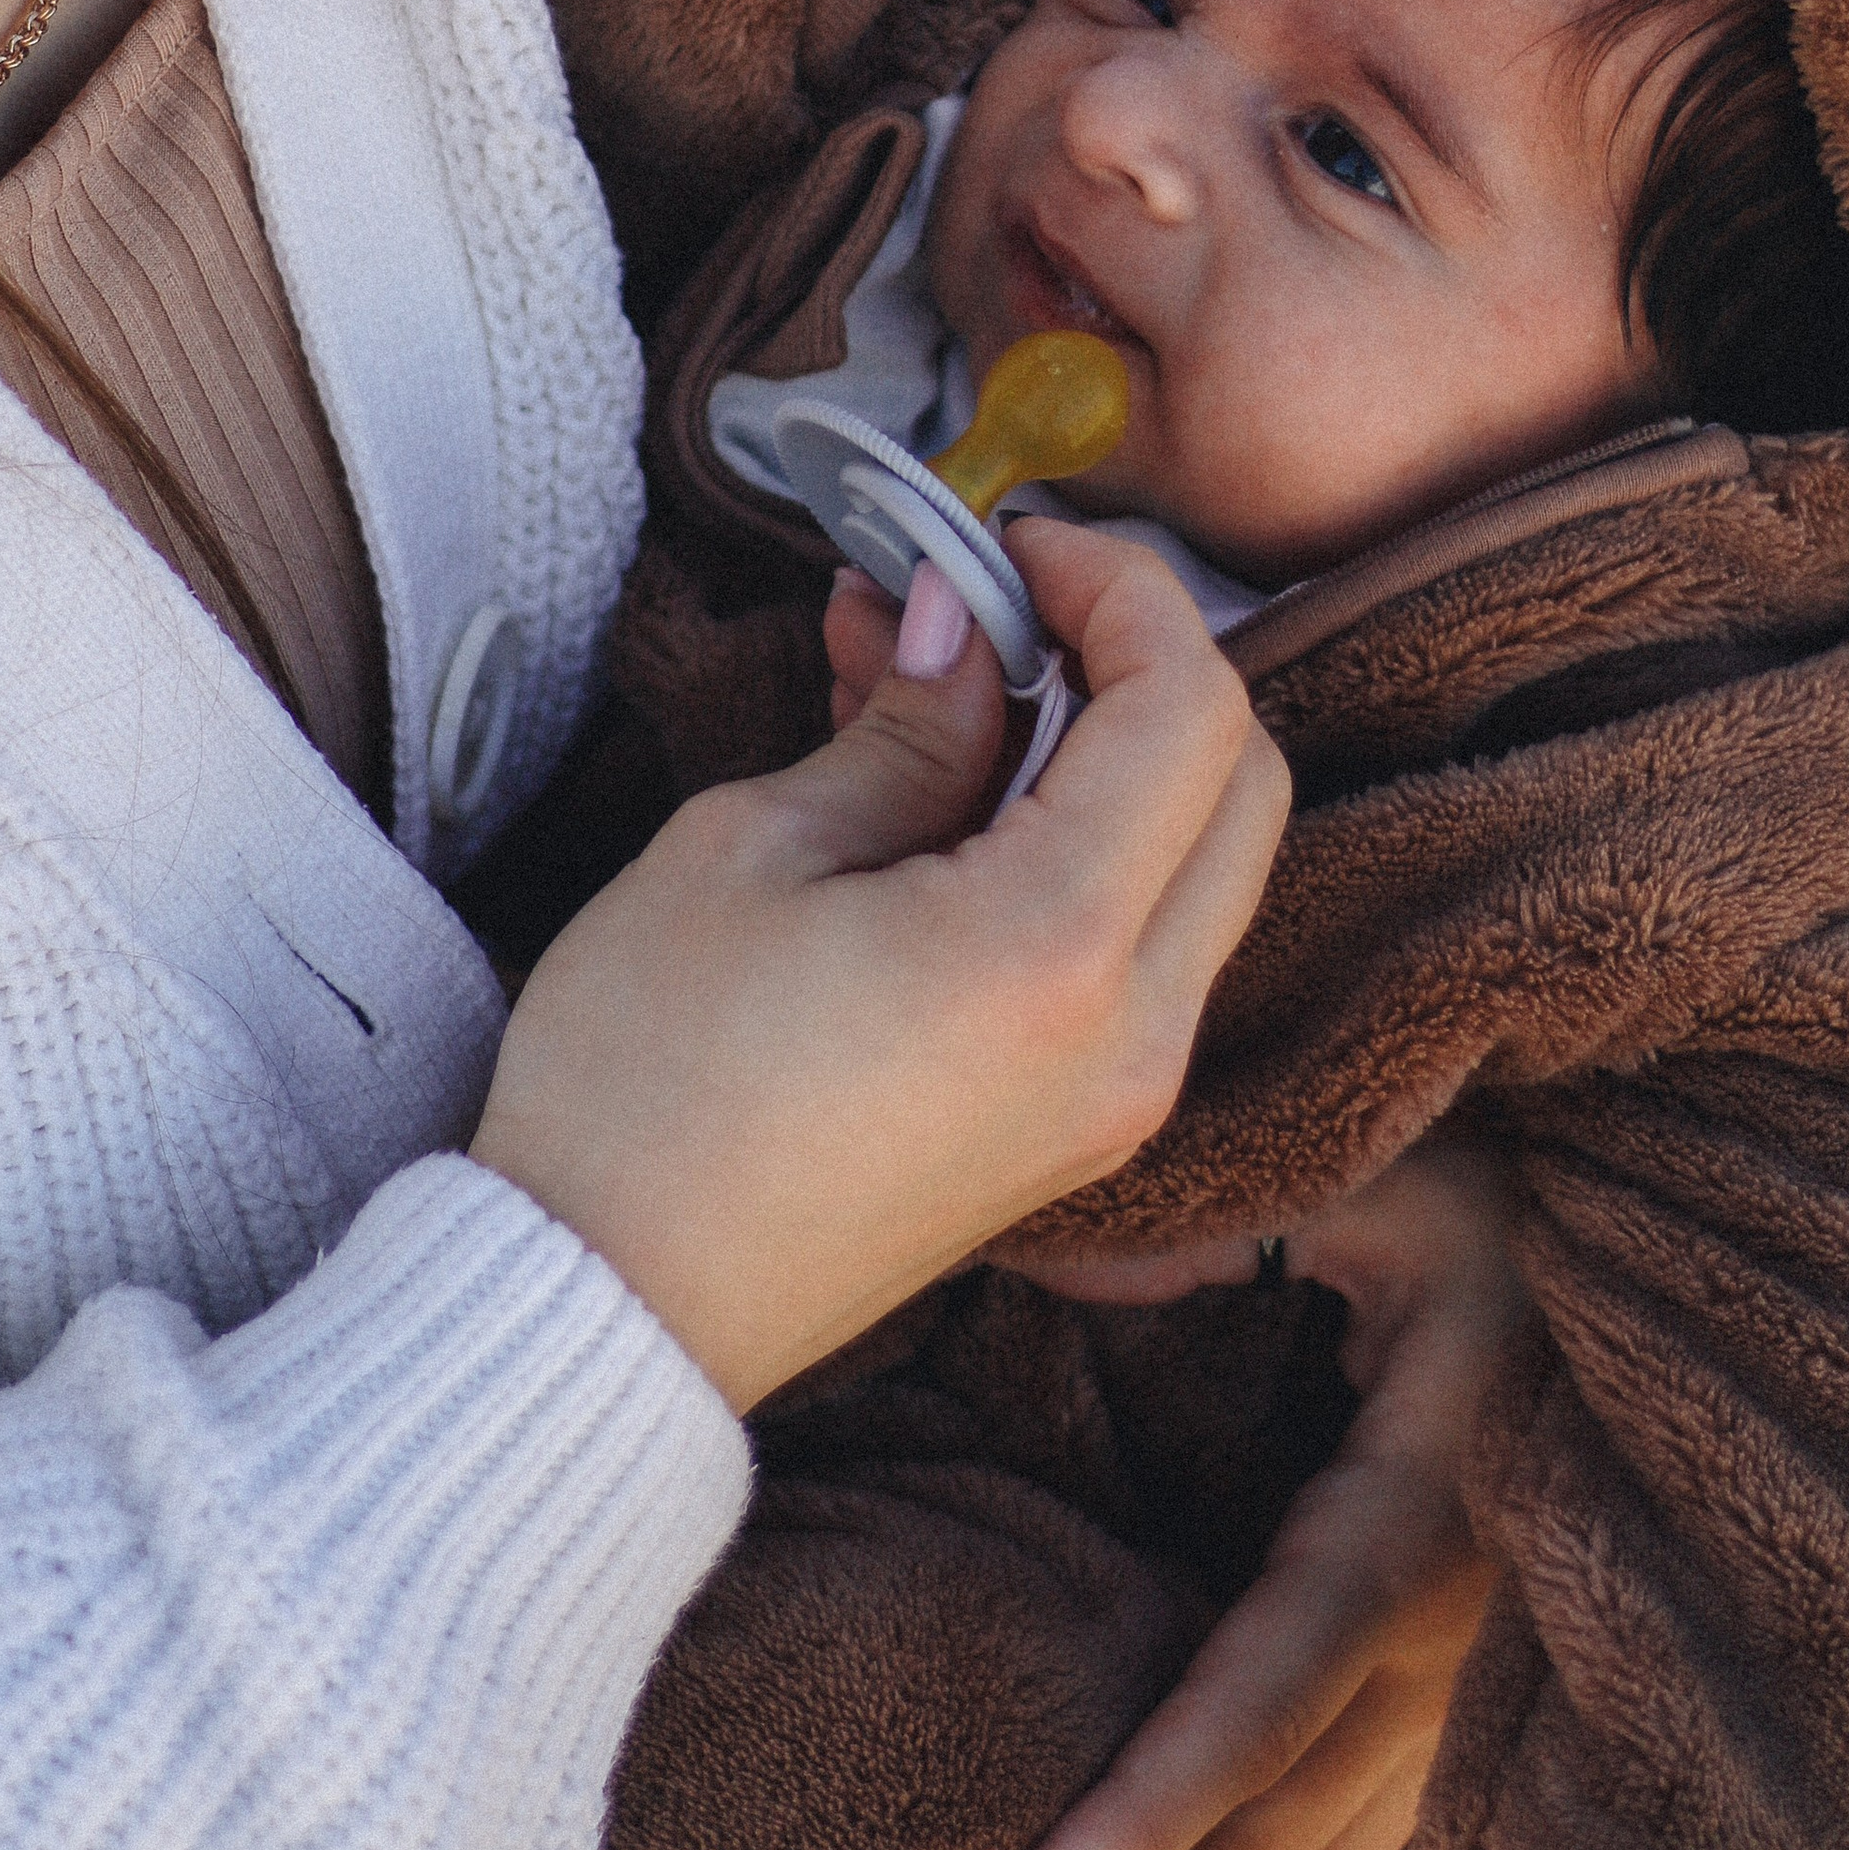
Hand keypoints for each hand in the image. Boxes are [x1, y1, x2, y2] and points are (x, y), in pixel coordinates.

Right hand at [471, 518, 1288, 1413]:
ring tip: (932, 676)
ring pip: (1204, 861)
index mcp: (1057, 952)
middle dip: (1139, 658)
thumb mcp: (752, 850)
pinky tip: (945, 781)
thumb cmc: (645, 1083)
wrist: (608, 1306)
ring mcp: (1119, 1095)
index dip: (1120, 589)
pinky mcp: (1078, 1126)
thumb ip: (901, 725)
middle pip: (1241, 781)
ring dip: (1106, 745)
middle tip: (997, 598)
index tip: (1012, 542)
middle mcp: (1134, 1036)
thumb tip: (964, 622)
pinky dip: (1083, 837)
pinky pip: (1142, 942)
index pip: (1191, 709)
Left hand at [1006, 1139, 1524, 1849]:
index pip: (1262, 1702)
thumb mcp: (1378, 1189)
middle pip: (1283, 1820)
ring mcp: (1470, 1689)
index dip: (1157, 1805)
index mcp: (1410, 1528)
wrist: (1663, 1275)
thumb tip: (1053, 1265)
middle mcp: (1446, 1646)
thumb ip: (1214, 1229)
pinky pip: (1366, 1825)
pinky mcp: (1470, 1696)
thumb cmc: (1508, 1216)